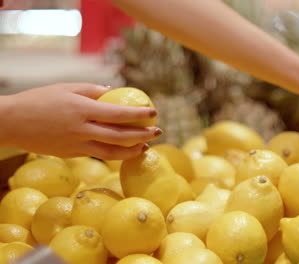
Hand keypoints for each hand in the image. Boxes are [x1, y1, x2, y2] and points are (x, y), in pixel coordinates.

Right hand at [0, 83, 160, 159]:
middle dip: (143, 135)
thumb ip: (93, 90)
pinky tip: (124, 150)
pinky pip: (98, 154)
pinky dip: (115, 153)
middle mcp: (82, 129)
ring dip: (132, 151)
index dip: (139, 115)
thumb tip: (116, 92)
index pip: (119, 114)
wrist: (11, 122)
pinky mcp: (72, 154)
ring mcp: (77, 145)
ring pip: (112, 152)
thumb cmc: (40, 99)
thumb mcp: (67, 88)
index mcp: (82, 109)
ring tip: (146, 147)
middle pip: (120, 136)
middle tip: (158, 132)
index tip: (154, 113)